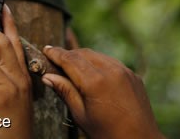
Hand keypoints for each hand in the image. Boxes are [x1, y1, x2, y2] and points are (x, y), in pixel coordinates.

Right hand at [42, 47, 165, 138]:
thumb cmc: (108, 134)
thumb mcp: (81, 116)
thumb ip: (65, 92)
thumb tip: (48, 76)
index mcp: (95, 82)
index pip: (70, 60)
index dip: (56, 53)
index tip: (46, 49)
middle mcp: (111, 70)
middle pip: (83, 53)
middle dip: (68, 55)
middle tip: (55, 59)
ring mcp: (125, 70)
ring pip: (97, 55)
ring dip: (83, 57)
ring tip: (71, 66)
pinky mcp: (133, 74)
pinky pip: (111, 62)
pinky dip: (98, 63)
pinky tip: (92, 73)